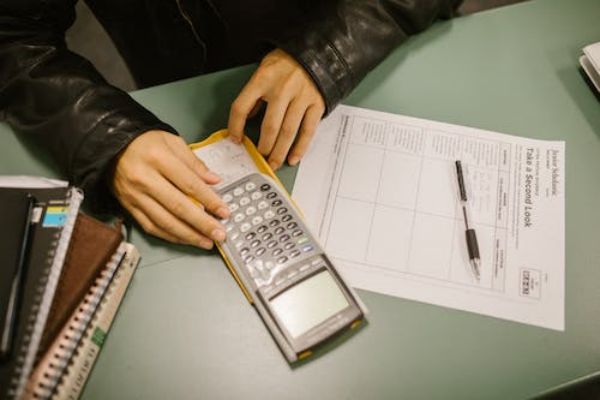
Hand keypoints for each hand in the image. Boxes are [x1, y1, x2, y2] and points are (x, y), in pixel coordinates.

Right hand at [112, 130, 229, 248]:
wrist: (110, 145)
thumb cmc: (144, 141)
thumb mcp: (172, 141)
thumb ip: (194, 163)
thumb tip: (214, 181)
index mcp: (158, 159)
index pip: (189, 184)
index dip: (209, 200)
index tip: (224, 212)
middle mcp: (145, 179)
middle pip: (178, 207)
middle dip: (202, 224)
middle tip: (220, 235)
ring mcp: (135, 196)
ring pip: (165, 222)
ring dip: (188, 235)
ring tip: (206, 242)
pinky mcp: (128, 206)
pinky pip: (151, 226)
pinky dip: (169, 236)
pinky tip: (185, 239)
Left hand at [228, 48, 324, 169]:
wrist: (317, 51)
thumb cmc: (287, 62)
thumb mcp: (264, 70)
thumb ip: (254, 94)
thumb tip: (246, 119)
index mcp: (263, 79)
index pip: (241, 107)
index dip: (235, 126)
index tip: (235, 139)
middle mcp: (281, 89)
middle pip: (269, 126)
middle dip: (264, 147)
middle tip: (260, 158)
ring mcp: (301, 97)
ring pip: (288, 131)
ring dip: (279, 152)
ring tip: (273, 163)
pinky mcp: (316, 104)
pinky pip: (308, 130)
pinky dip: (300, 147)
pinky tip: (293, 157)